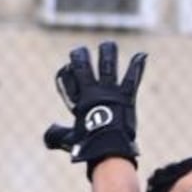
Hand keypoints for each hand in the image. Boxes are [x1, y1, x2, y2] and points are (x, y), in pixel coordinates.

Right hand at [42, 41, 144, 168]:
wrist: (107, 146)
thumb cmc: (87, 145)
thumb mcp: (66, 139)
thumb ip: (55, 135)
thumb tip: (49, 134)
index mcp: (76, 101)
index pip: (66, 79)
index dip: (65, 74)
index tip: (66, 71)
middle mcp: (91, 92)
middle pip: (82, 66)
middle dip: (80, 57)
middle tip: (80, 51)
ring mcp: (110, 92)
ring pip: (107, 66)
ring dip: (107, 53)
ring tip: (108, 45)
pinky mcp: (126, 96)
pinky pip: (132, 78)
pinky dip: (137, 66)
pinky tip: (142, 55)